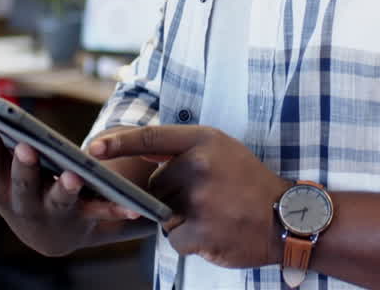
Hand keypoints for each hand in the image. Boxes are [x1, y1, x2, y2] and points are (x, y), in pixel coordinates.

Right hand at [0, 108, 141, 256]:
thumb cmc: (15, 189)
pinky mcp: (85, 218)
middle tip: (26, 147)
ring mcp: (56, 213)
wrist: (50, 234)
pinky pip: (102, 212)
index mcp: (1, 189)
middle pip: (24, 185)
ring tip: (74, 175)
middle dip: (24, 167)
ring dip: (67, 189)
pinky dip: (117, 209)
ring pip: (61, 201)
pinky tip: (133, 204)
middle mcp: (25, 205)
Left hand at [90, 125, 290, 268]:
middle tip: (206, 199)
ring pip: (164, 214)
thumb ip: (183, 150)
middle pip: (156, 186)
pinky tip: (214, 233)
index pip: (149, 138)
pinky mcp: (202, 231)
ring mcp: (200, 199)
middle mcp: (199, 166)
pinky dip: (190, 241)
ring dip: (181, 220)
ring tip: (214, 215)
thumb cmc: (250, 182)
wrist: (288, 217)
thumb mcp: (221, 150)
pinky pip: (174, 239)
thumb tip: (141, 152)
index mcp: (203, 141)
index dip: (117, 143)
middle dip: (171, 197)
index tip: (91, 148)